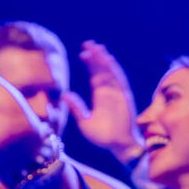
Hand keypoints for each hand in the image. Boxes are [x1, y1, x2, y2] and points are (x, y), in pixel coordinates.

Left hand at [66, 41, 143, 157]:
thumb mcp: (84, 122)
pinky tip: (108, 61)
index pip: (94, 75)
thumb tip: (64, 95)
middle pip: (102, 69)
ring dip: (104, 60)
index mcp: (100, 95)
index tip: (82, 53)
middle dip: (96, 56)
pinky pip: (120, 81)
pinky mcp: (124, 97)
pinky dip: (114, 70)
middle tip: (88, 43)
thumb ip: (76, 108)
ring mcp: (117, 93)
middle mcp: (109, 91)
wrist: (119, 146)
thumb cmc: (102, 137)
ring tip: (97, 48)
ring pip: (111, 72)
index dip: (89, 63)